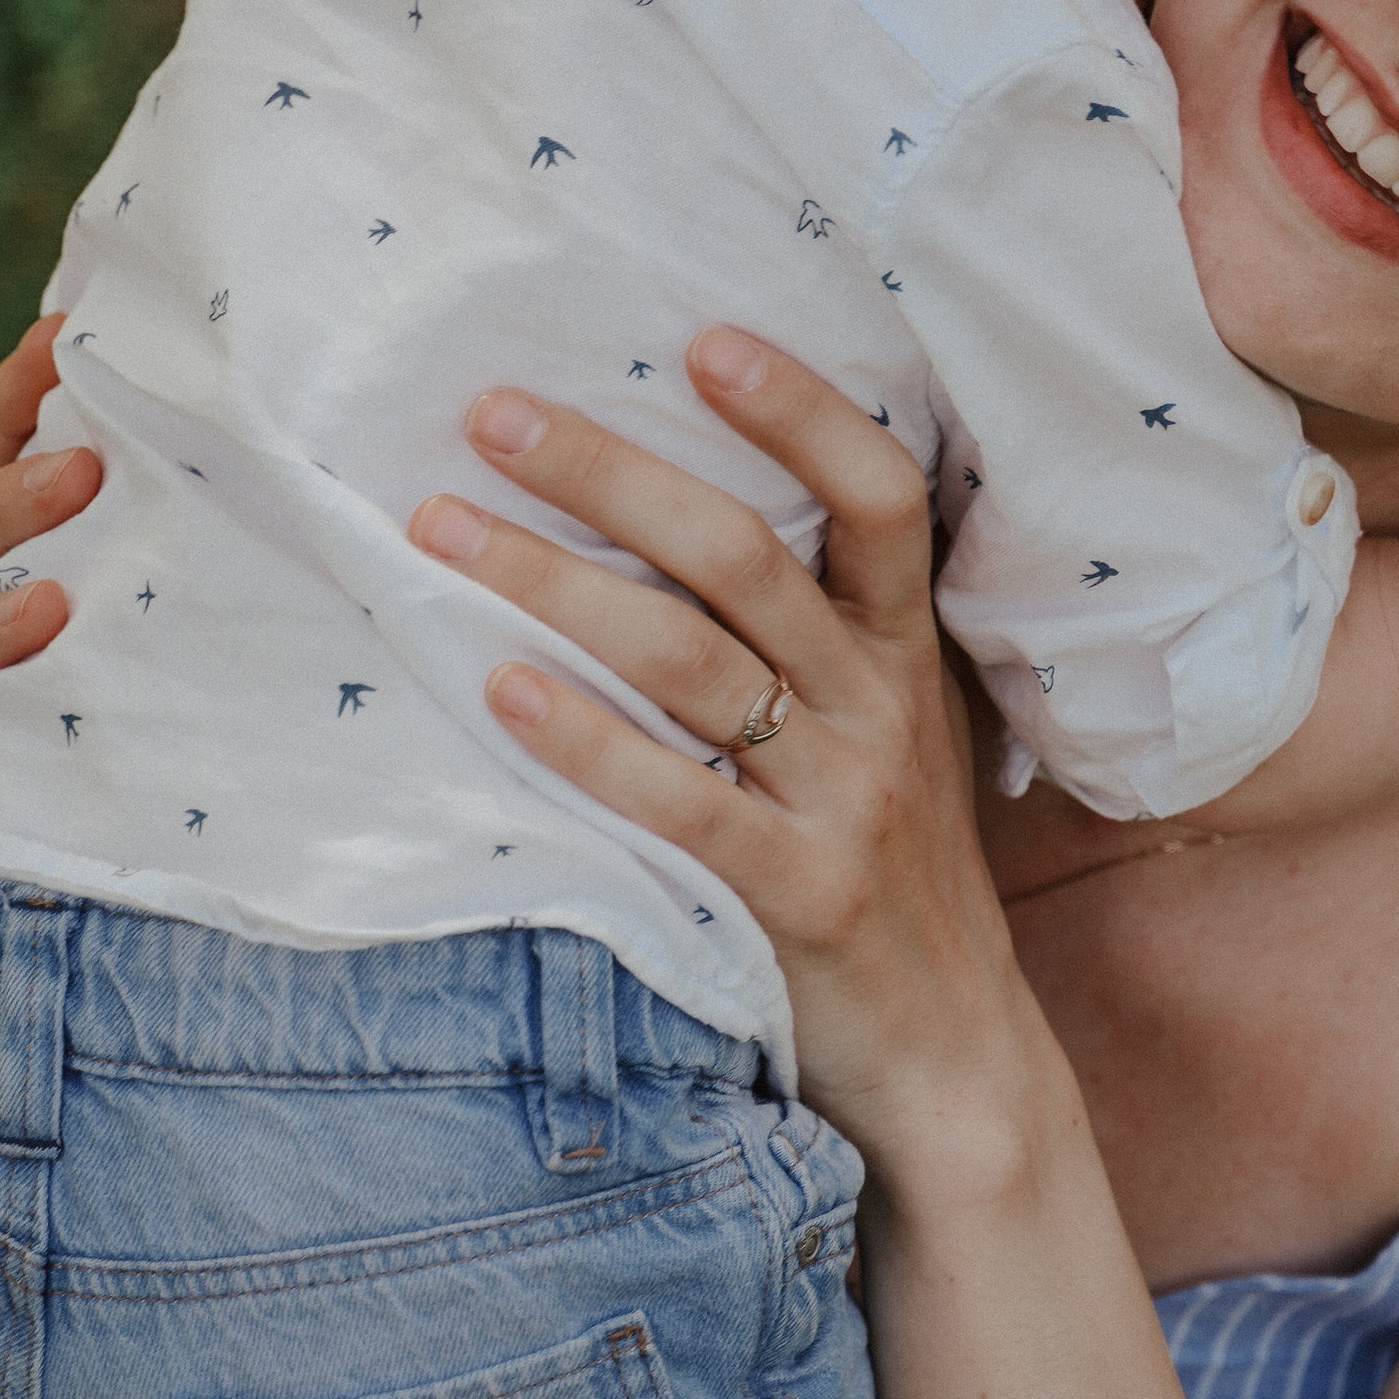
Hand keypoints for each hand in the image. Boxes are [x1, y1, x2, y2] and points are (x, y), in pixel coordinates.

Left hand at [412, 333, 1047, 1166]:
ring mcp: (843, 803)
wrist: (956, 1057)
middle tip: (493, 413)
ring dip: (555, 581)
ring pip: (691, 661)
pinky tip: (498, 690)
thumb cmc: (895, 878)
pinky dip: (587, 741)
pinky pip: (681, 803)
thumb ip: (826, 638)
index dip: (800, 411)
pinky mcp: (797, 898)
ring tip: (441, 527)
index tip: (698, 342)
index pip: (880, 497)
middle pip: (745, 556)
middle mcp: (878, 712)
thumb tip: (691, 518)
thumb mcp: (894, 736)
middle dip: (612, 471)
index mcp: (900, 656)